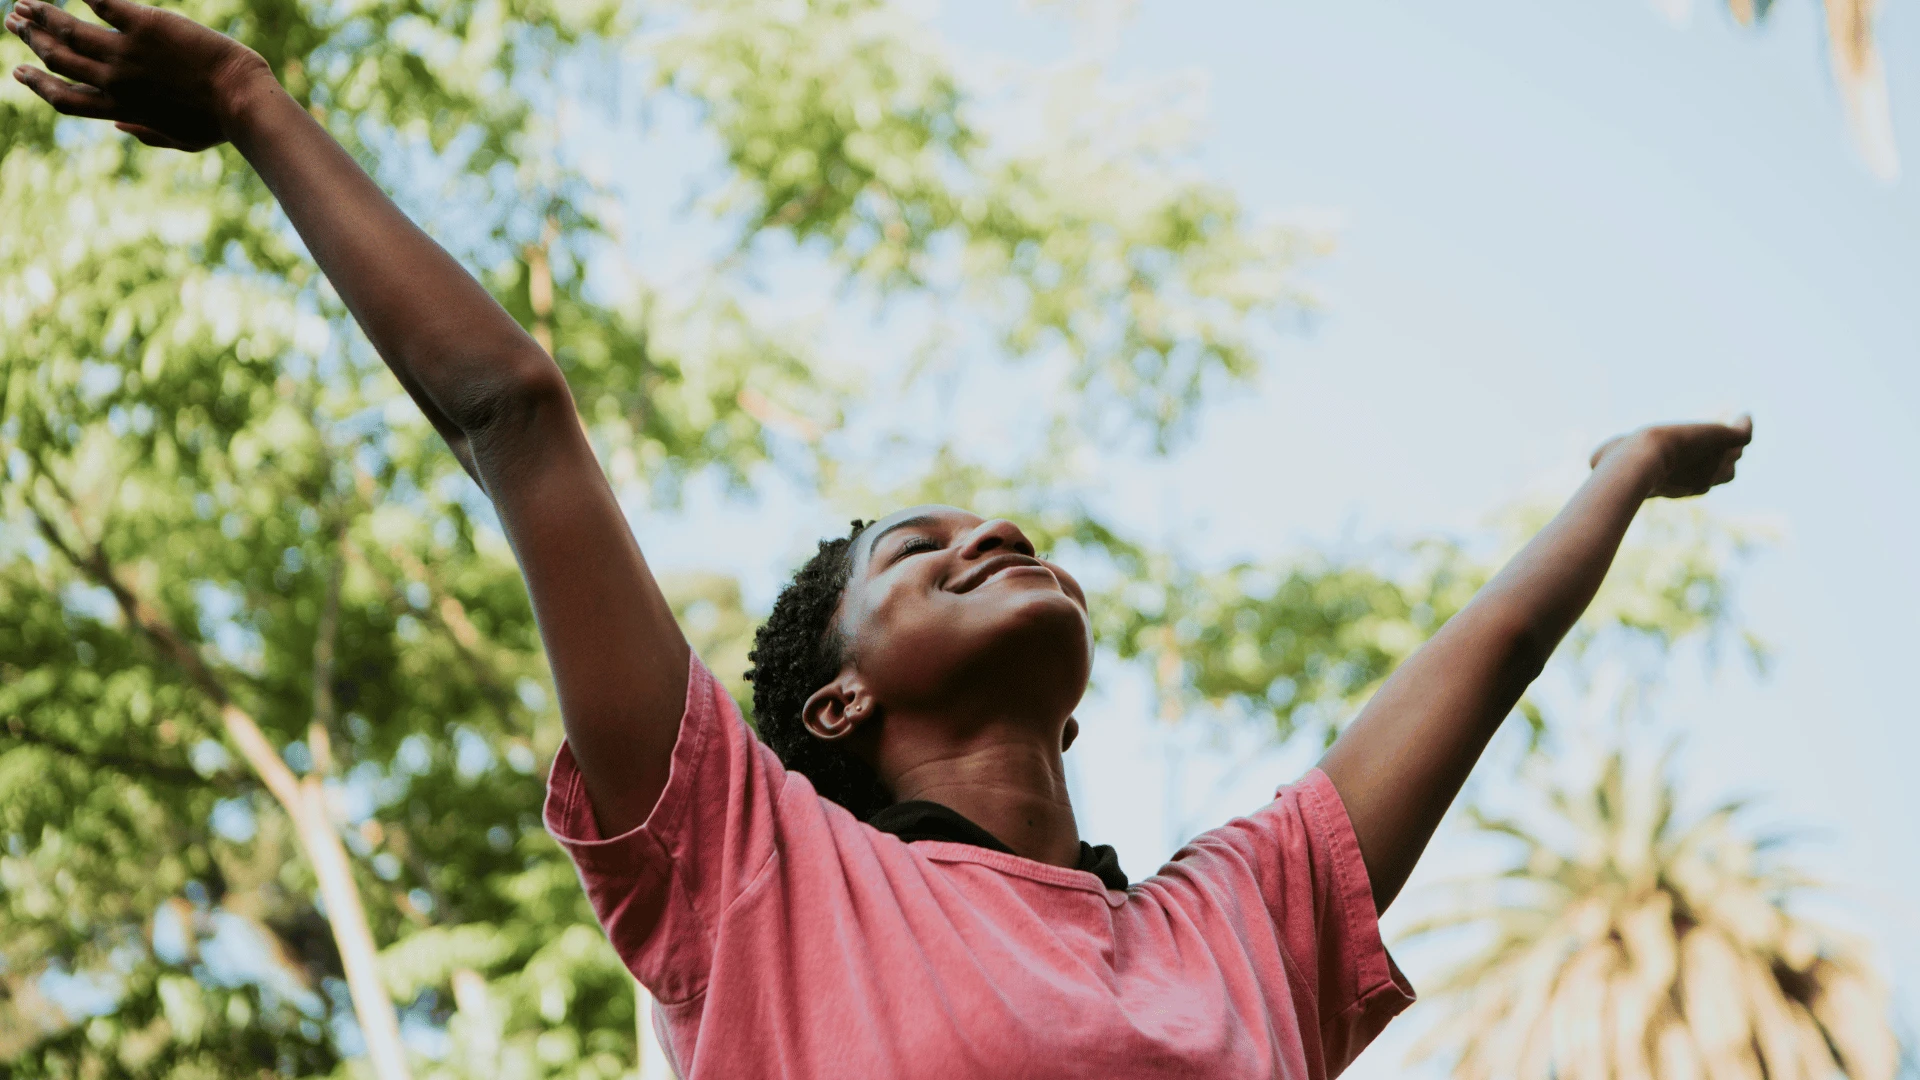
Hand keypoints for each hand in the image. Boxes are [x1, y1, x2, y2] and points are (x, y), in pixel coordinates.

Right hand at [7, 0, 272, 150]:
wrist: (241, 100)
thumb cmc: (219, 124)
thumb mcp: (181, 140)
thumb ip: (147, 133)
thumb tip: (122, 128)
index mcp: (120, 109)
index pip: (65, 99)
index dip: (38, 85)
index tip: (20, 72)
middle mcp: (114, 82)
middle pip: (59, 60)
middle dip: (31, 40)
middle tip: (13, 23)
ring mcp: (126, 53)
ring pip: (67, 31)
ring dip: (41, 15)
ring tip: (23, 2)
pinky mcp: (144, 25)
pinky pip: (102, 1)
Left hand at [1590, 414, 1752, 498]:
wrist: (1639, 458)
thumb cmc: (1618, 464)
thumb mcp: (1605, 459)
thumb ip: (1603, 460)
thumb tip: (1594, 460)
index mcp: (1677, 487)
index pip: (1699, 483)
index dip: (1696, 473)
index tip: (1687, 459)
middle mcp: (1701, 480)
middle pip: (1726, 473)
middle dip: (1723, 463)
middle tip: (1719, 448)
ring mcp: (1714, 462)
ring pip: (1735, 455)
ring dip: (1732, 444)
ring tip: (1730, 430)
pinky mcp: (1722, 440)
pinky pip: (1744, 435)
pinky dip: (1745, 425)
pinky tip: (1743, 415)